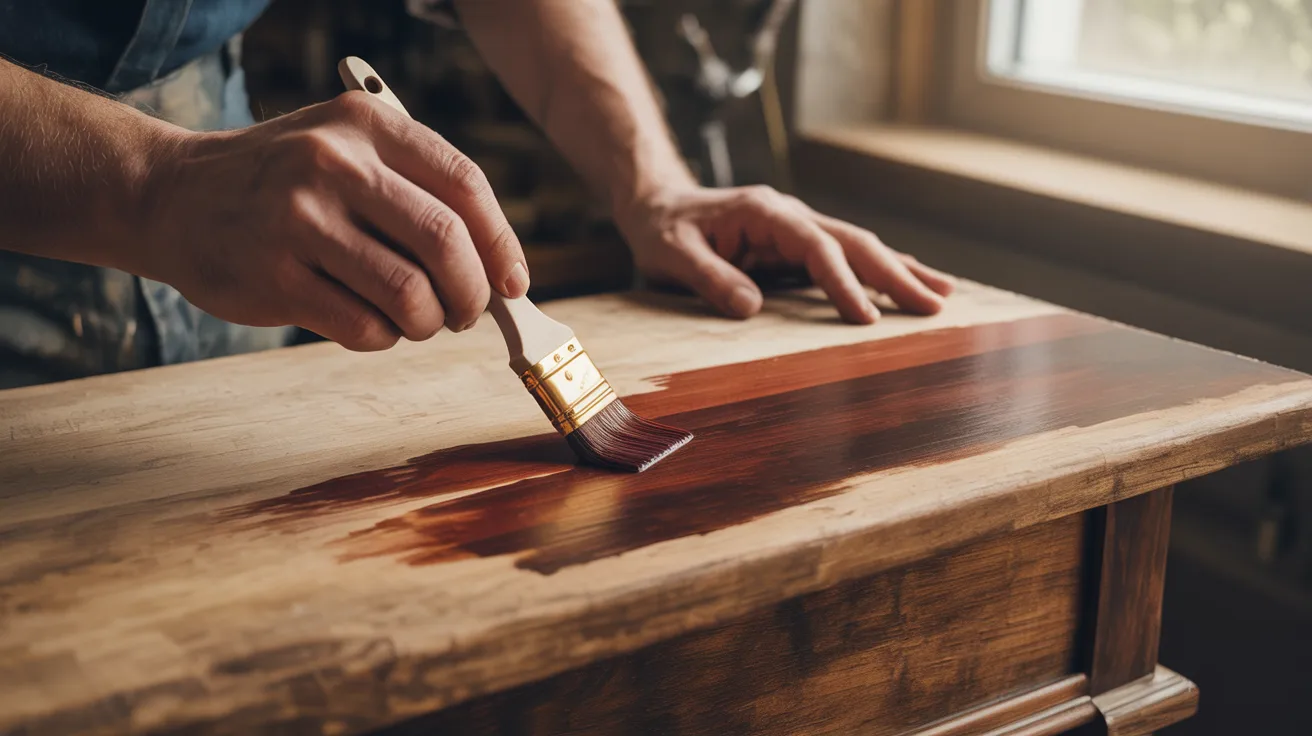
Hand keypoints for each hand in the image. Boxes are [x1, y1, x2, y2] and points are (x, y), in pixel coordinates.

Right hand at [135, 91, 528, 350]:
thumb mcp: (344, 148)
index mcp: (365, 125)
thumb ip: (416, 191)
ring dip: (428, 322)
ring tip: (417, 320)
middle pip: (445, 241)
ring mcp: (299, 220)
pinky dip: (382, 338)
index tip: (513, 282)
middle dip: (472, 292)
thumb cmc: (281, 182)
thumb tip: (496, 269)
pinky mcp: (274, 277)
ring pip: (408, 293)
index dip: (501, 242)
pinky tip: (369, 323)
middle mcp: (333, 163)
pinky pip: (363, 327)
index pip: (464, 184)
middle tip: (466, 312)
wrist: (171, 195)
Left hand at [614, 185, 954, 323]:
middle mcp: (790, 214)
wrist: (657, 206)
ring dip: (900, 269)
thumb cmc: (662, 230)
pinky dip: (880, 269)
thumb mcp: (672, 255)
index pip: (814, 246)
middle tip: (934, 306)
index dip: (842, 282)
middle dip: (895, 274)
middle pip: (852, 242)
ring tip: (943, 294)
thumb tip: (751, 308)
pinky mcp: (797, 245)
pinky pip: (846, 256)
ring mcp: (797, 228)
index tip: (865, 318)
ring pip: (859, 246)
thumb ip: (709, 278)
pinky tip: (909, 283)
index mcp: (764, 212)